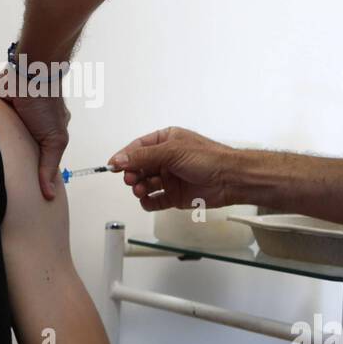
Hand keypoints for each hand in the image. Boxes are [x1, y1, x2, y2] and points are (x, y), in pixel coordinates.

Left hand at [0, 68, 70, 200]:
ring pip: (3, 141)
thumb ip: (49, 166)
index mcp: (47, 133)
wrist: (29, 75)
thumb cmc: (46, 104)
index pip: (39, 157)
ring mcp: (13, 119)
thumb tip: (49, 194)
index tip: (24, 190)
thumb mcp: (54, 141)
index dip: (32, 171)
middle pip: (20, 150)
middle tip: (0, 184)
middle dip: (13, 163)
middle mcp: (30, 127)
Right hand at [109, 127, 240, 211]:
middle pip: (139, 167)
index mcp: (166, 141)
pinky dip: (148, 202)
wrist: (230, 179)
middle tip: (131, 179)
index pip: (138, 148)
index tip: (112, 165)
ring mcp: (170, 178)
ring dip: (139, 188)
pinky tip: (147, 200)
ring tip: (141, 190)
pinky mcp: (174, 196)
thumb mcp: (172, 151)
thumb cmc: (208, 158)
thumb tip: (119, 159)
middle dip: (132, 174)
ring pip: (145, 184)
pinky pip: (154, 201)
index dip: (124, 157)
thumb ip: (143, 156)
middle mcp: (166, 159)